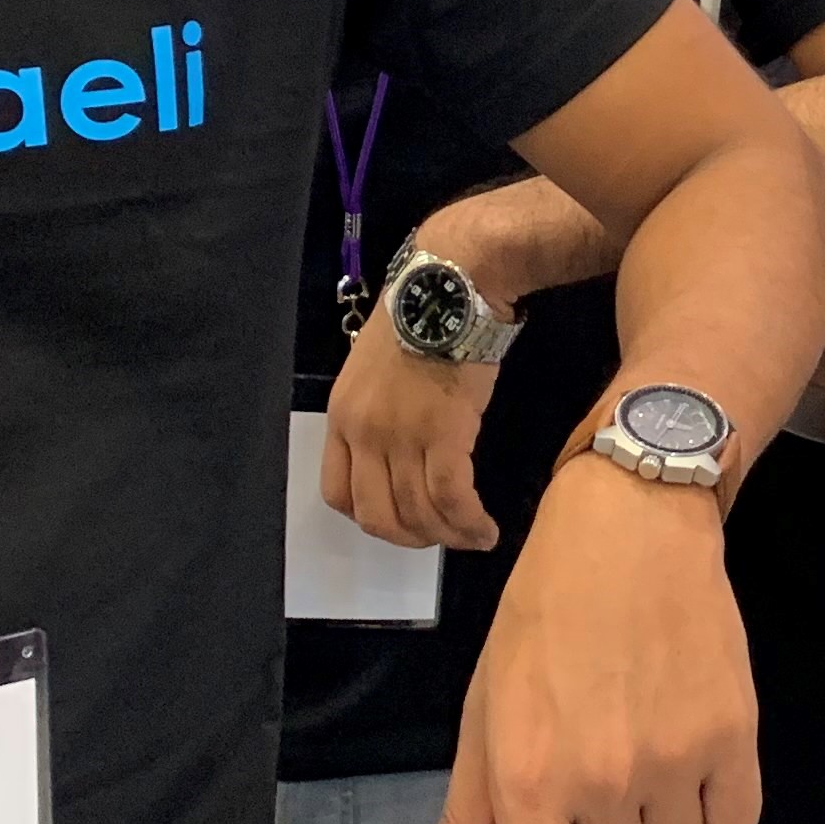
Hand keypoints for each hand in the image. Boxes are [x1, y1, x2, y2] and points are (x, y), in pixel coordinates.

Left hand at [324, 330, 499, 550]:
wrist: (450, 285)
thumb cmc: (420, 314)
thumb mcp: (376, 366)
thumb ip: (380, 409)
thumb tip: (405, 441)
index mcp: (343, 417)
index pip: (338, 493)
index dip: (371, 517)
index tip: (401, 518)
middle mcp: (364, 434)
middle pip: (377, 515)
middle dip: (411, 538)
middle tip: (441, 536)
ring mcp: (401, 436)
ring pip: (417, 513)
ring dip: (448, 536)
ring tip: (475, 536)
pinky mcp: (443, 434)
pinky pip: (452, 498)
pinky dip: (469, 522)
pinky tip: (486, 528)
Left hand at [403, 460, 759, 823]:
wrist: (629, 530)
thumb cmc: (544, 616)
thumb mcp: (485, 709)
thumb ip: (464, 814)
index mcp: (528, 782)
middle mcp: (602, 783)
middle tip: (594, 780)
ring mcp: (675, 761)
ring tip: (645, 760)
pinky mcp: (734, 735)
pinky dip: (717, 806)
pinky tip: (694, 756)